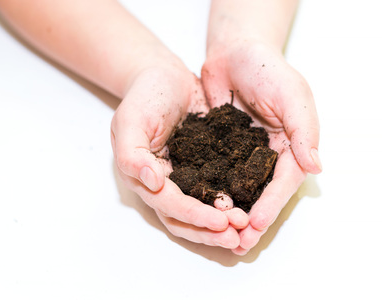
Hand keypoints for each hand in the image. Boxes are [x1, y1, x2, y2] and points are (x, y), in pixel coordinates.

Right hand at [111, 62, 248, 248]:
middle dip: (209, 230)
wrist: (165, 78)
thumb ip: (133, 153)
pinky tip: (249, 206)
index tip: (220, 221)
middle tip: (237, 235)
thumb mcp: (131, 119)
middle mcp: (163, 184)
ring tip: (245, 228)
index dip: (193, 215)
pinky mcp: (202, 168)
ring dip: (220, 224)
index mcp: (143, 177)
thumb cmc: (145, 95)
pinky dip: (229, 202)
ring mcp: (183, 178)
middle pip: (184, 218)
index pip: (169, 204)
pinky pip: (216, 189)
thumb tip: (152, 182)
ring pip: (200, 210)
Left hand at [202, 41, 321, 254]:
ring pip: (241, 190)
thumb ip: (304, 129)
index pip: (284, 180)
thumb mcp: (291, 94)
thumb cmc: (267, 68)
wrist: (234, 51)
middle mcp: (270, 154)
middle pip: (264, 193)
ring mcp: (245, 153)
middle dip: (254, 219)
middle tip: (239, 243)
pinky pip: (219, 175)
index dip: (272, 204)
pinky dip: (215, 194)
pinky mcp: (222, 149)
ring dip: (234, 215)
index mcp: (292, 144)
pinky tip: (203, 210)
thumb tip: (317, 166)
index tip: (257, 224)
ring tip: (223, 239)